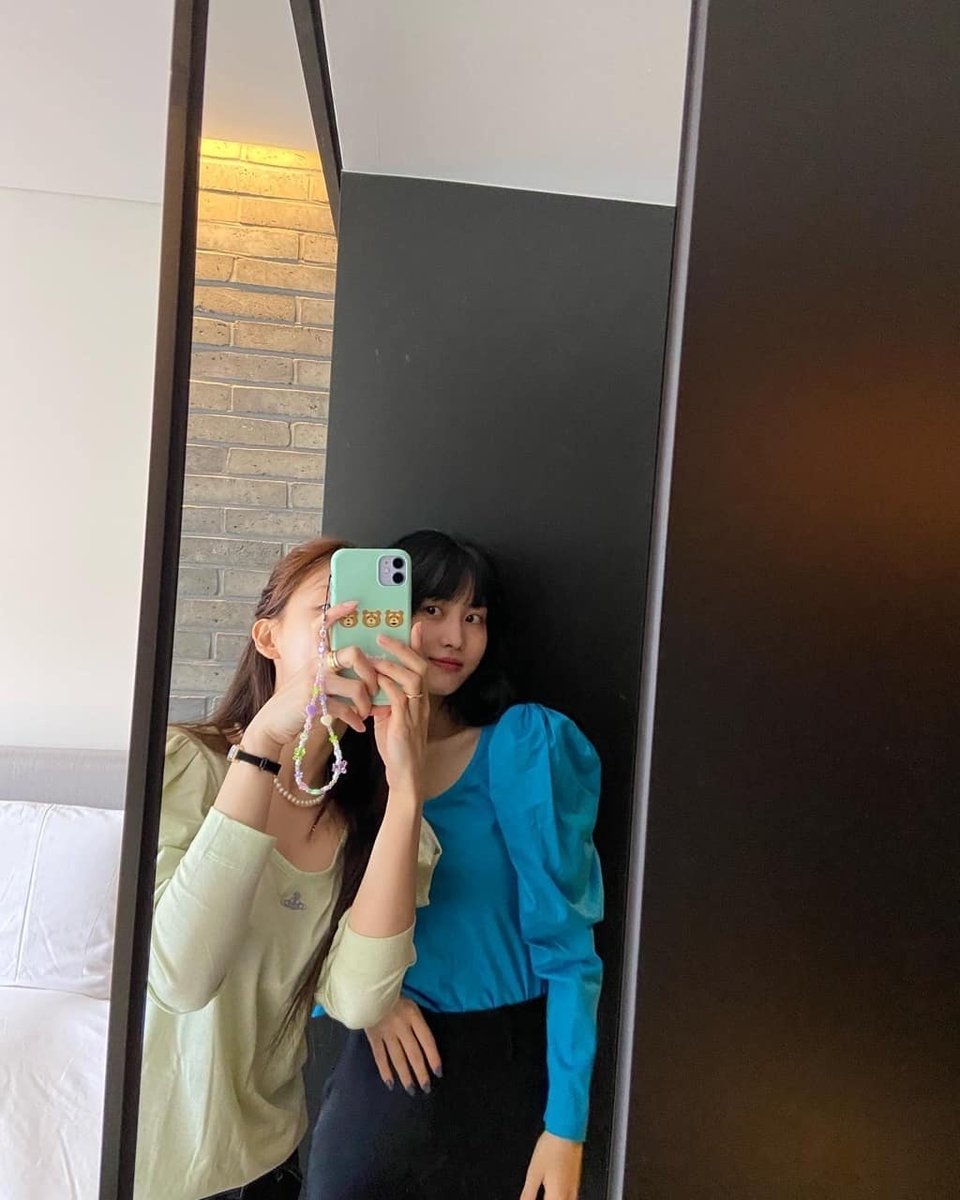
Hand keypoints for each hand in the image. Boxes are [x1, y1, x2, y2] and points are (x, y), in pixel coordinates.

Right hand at [245, 602, 377, 753]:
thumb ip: (332, 674)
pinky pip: (345, 709)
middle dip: (371, 673)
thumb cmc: (298, 703)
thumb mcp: (312, 683)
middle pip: (353, 653)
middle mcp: (314, 665)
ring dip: (366, 703)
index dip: (337, 612)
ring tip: (367, 712)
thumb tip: (362, 673)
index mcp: (315, 657)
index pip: (322, 625)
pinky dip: (355, 720)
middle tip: (374, 688)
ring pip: (356, 686)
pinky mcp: (313, 703)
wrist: (273, 725)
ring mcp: (313, 683)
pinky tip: (359, 726)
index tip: (355, 603)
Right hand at [364, 997, 441, 1094]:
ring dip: (405, 1075)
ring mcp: (386, 1032)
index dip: (433, 1057)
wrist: (368, 989)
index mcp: (413, 1015)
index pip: (427, 1040)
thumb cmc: (392, 996)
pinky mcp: (373, 1036)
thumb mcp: (410, 1003)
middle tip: (426, 1087)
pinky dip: (385, 1070)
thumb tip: (426, 1045)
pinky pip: (380, 1057)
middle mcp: (402, 1026)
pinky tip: (390, 1083)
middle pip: (414, 1053)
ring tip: (411, 1089)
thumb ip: (417, 1022)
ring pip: (398, 1058)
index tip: (438, 1072)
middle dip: (421, 1072)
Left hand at [370, 623, 429, 790]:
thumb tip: (374, 683)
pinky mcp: (406, 724)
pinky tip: (374, 679)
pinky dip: (387, 685)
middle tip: (383, 635)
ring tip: (373, 655)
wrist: (405, 774)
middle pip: (420, 666)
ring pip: (411, 678)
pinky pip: (399, 698)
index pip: (422, 665)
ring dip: (391, 664)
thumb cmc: (397, 746)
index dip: (417, 645)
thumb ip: (386, 699)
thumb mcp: (390, 717)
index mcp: (419, 699)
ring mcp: (416, 713)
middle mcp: (421, 702)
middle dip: (403, 648)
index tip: (413, 624)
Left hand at [520, 1132, 582, 1199]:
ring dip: (556, 1199)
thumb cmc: (550, 1148)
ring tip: (547, 1196)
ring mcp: (575, 1185)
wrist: (567, 1130)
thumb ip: (528, 1192)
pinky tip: (556, 1193)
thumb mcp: (534, 1171)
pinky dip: (562, 1197)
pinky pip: (571, 1196)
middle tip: (539, 1197)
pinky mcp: (576, 1177)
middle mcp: (568, 1193)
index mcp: (557, 1194)